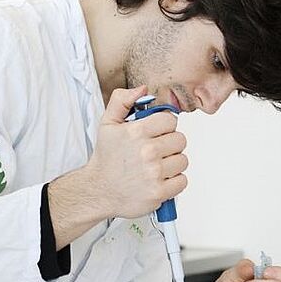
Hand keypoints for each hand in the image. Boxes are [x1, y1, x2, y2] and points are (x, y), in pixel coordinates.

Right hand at [47, 86, 187, 248]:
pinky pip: (182, 181)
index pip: (170, 120)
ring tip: (155, 166)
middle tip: (154, 151)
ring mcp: (154, 173)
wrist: (98, 191)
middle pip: (180, 140)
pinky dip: (173, 182)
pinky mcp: (159, 192)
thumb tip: (142, 89)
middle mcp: (147, 151)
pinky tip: (159, 179)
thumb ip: (122, 100)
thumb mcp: (107, 124)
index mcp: (137, 132)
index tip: (154, 134)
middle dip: (169, 145)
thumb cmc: (106, 159)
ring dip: (172, 163)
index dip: (163, 127)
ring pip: (182, 160)